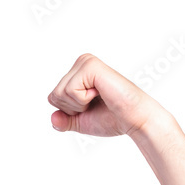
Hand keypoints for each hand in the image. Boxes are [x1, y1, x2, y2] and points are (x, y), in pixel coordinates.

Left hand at [48, 54, 163, 137]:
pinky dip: (83, 100)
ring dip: (78, 105)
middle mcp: (81, 63)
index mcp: (78, 73)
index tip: (90, 107)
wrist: (132, 120)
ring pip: (59, 93)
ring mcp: (85, 62)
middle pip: (54, 95)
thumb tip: (52, 117)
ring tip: (98, 98)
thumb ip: (63, 121)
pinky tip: (100, 93)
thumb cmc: (111, 118)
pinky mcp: (90, 65)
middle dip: (72, 108)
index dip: (69, 112)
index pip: (53, 98)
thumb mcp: (80, 122)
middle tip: (95, 103)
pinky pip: (69, 90)